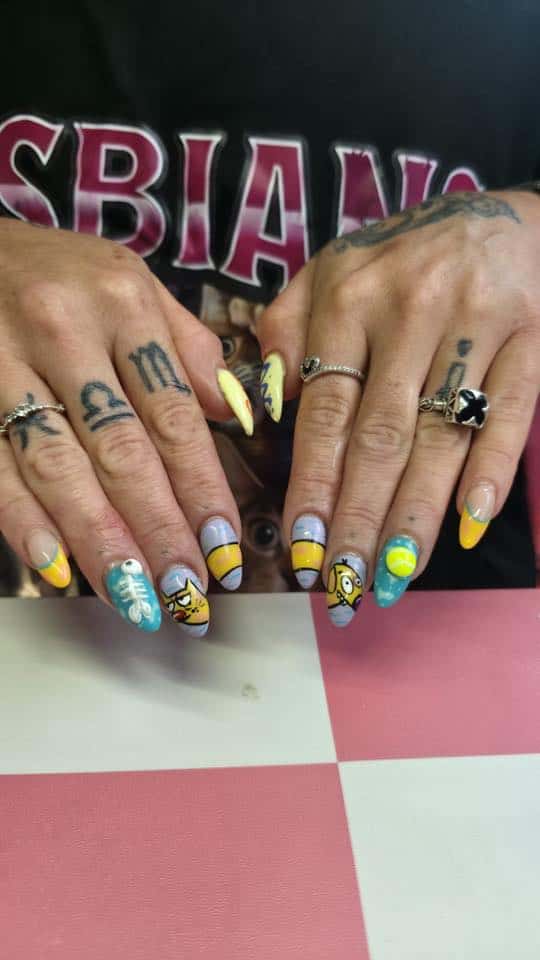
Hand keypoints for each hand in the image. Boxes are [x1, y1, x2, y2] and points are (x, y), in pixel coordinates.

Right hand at [0, 220, 252, 632]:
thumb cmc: (62, 273)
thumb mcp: (134, 284)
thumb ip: (188, 348)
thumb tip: (237, 416)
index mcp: (123, 304)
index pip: (173, 414)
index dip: (201, 487)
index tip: (224, 545)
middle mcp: (63, 332)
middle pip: (120, 450)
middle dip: (158, 529)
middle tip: (186, 590)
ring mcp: (3, 363)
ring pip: (58, 467)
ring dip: (99, 541)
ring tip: (136, 596)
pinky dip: (22, 520)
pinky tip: (55, 566)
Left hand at [258, 190, 539, 624]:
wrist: (499, 217)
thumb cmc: (400, 260)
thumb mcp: (329, 271)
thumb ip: (287, 329)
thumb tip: (263, 404)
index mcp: (348, 299)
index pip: (325, 409)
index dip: (313, 483)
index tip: (302, 545)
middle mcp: (409, 312)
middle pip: (380, 434)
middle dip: (359, 517)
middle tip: (343, 583)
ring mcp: (475, 325)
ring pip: (440, 435)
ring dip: (416, 513)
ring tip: (393, 575)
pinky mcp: (531, 339)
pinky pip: (510, 412)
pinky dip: (491, 469)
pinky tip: (470, 523)